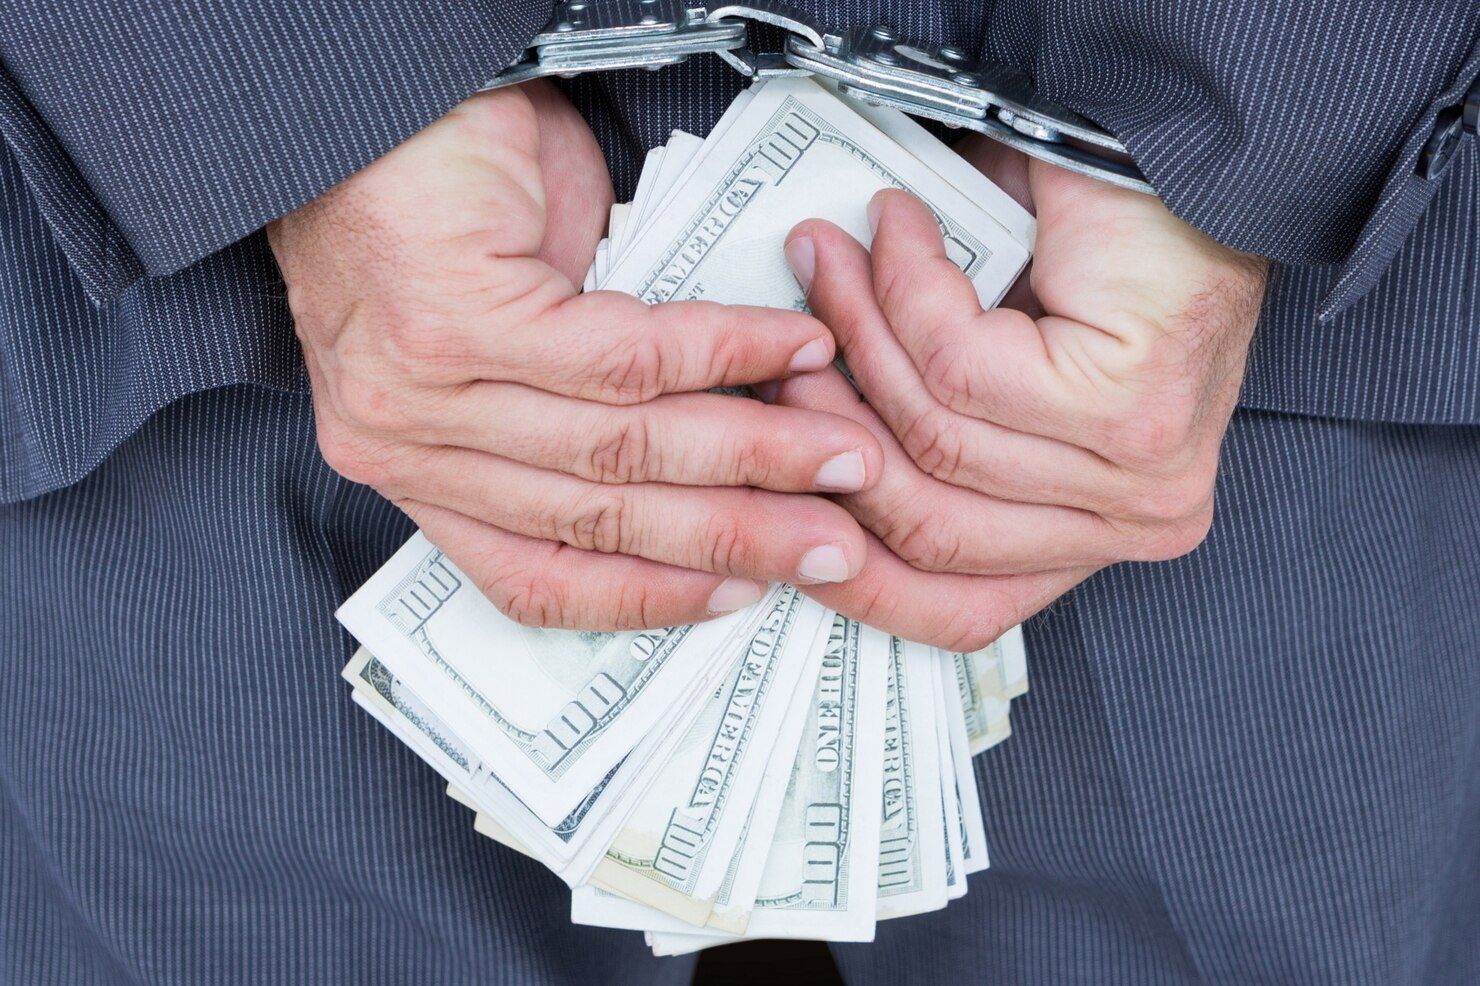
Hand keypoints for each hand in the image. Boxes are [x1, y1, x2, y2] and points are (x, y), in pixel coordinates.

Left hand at [269, 83, 882, 629]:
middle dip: (735, 537)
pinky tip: (792, 347)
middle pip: (601, 518)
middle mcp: (408, 446)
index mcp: (413, 467)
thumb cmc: (428, 203)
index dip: (650, 597)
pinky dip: (729, 352)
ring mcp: (428, 390)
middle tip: (827, 547)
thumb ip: (580, 409)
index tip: (738, 596)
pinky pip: (628, 360)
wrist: (367, 98)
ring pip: (624, 449)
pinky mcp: (463, 322)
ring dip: (754, 456)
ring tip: (837, 455)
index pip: (534, 575)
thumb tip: (707, 450)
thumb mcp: (505, 337)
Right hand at [771, 141, 1266, 648]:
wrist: (1183, 149)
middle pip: (930, 526)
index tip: (779, 501)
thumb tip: (795, 439)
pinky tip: (901, 229)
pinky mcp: (1129, 408)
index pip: (962, 608)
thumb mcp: (991, 369)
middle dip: (831, 431)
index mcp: (1097, 533)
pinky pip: (961, 369)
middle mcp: (1132, 522)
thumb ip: (916, 427)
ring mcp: (1139, 475)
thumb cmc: (1097, 245)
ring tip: (830, 259)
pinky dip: (907, 291)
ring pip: (936, 438)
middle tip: (786, 350)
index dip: (856, 572)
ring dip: (860, 334)